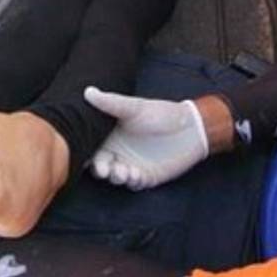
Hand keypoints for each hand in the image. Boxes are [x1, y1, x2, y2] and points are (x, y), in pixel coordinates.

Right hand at [84, 87, 207, 189]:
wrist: (190, 129)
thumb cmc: (161, 114)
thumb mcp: (135, 107)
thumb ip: (111, 103)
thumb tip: (88, 92)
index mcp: (110, 135)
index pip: (90, 147)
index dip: (86, 153)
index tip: (87, 156)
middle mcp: (117, 151)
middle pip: (100, 165)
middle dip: (101, 169)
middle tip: (105, 169)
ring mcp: (130, 165)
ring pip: (115, 176)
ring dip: (116, 176)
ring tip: (124, 171)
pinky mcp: (144, 176)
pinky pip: (133, 184)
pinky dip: (132, 181)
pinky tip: (136, 175)